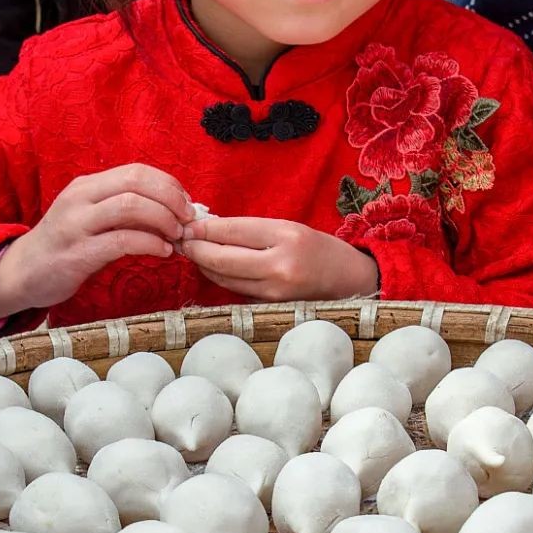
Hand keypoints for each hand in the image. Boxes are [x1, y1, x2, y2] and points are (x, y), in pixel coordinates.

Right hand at [0, 164, 193, 315]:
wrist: (21, 273)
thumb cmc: (64, 246)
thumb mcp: (88, 216)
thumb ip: (122, 210)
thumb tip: (171, 210)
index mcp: (86, 186)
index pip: (136, 171)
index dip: (168, 184)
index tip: (186, 203)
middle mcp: (80, 199)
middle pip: (136, 182)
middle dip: (171, 198)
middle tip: (189, 218)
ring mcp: (77, 225)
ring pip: (131, 207)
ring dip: (164, 219)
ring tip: (177, 235)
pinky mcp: (78, 254)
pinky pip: (123, 241)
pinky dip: (150, 244)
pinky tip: (163, 252)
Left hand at [178, 216, 377, 301]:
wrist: (351, 281)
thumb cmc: (320, 249)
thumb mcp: (290, 228)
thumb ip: (252, 230)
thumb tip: (210, 227)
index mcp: (287, 237)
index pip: (233, 230)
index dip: (205, 228)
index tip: (188, 225)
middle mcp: (280, 265)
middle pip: (222, 257)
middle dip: (196, 248)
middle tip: (181, 240)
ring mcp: (275, 291)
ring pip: (225, 277)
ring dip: (204, 265)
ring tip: (192, 252)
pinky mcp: (271, 307)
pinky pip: (237, 291)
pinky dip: (222, 279)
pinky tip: (214, 268)